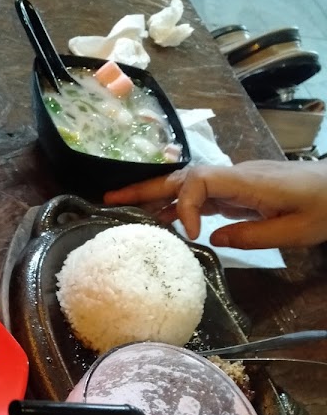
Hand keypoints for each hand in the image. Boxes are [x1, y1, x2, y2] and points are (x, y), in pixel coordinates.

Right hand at [103, 160, 326, 249]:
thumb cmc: (324, 207)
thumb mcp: (293, 231)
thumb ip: (251, 236)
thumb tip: (209, 239)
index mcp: (247, 182)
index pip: (199, 182)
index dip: (184, 206)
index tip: (188, 235)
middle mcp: (235, 176)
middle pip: (182, 177)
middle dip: (144, 188)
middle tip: (109, 201)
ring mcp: (234, 182)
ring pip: (186, 184)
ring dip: (154, 195)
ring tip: (122, 208)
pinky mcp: (237, 191)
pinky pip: (198, 195)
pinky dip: (175, 205)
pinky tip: (161, 219)